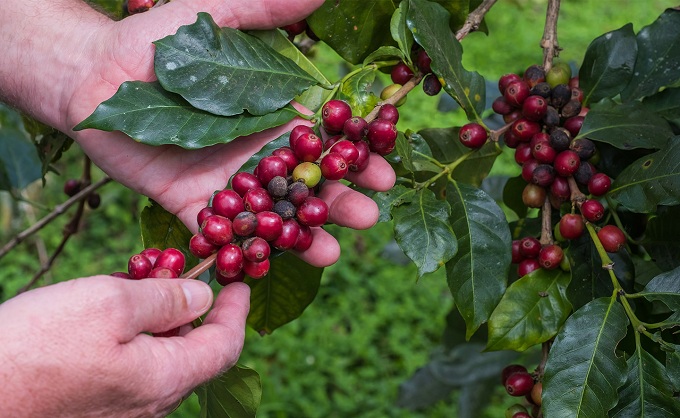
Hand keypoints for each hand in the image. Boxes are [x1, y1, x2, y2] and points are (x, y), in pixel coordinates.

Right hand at [0, 276, 249, 417]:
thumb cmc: (36, 347)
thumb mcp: (111, 304)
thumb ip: (167, 299)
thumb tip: (203, 297)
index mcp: (165, 379)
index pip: (225, 346)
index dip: (236, 311)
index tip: (239, 282)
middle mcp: (150, 402)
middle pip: (193, 350)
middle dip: (192, 306)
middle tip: (176, 271)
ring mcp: (121, 409)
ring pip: (160, 356)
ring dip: (159, 317)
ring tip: (138, 282)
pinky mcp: (94, 406)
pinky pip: (132, 366)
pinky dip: (133, 334)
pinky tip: (108, 311)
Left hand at [62, 0, 395, 266]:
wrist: (89, 74)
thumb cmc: (153, 42)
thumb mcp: (213, 15)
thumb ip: (264, 9)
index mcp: (270, 114)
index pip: (323, 141)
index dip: (355, 157)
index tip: (385, 170)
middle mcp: (254, 153)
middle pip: (305, 184)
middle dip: (337, 202)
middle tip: (367, 217)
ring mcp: (225, 183)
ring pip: (271, 215)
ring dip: (301, 236)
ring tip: (329, 253)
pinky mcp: (190, 205)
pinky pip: (219, 233)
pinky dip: (241, 251)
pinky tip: (266, 267)